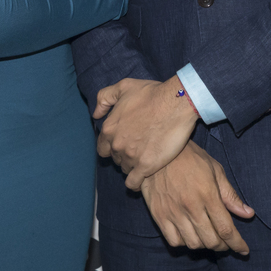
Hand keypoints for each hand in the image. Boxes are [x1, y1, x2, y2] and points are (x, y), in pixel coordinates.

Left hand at [93, 75, 197, 190]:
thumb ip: (104, 98)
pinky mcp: (146, 166)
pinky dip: (136, 182)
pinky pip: (133, 183)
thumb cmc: (151, 93)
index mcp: (109, 128)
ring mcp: (131, 157)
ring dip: (132, 166)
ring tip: (145, 157)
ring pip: (125, 169)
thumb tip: (95, 114)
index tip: (124, 142)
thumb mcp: (123, 87)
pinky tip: (143, 175)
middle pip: (115, 158)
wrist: (175, 103)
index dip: (111, 146)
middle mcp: (117, 144)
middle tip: (138, 147)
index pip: (102, 147)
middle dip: (123, 154)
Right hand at [141, 141, 253, 253]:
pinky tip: (189, 233)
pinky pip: (174, 241)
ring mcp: (173, 212)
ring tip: (208, 236)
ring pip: (193, 244)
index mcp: (207, 194)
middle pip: (211, 241)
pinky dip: (184, 242)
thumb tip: (248, 214)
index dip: (237, 244)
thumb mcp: (215, 169)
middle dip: (223, 246)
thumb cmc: (190, 158)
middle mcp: (190, 206)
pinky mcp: (159, 215)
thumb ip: (230, 195)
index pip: (226, 229)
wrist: (158, 150)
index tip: (244, 250)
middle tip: (225, 240)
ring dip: (205, 244)